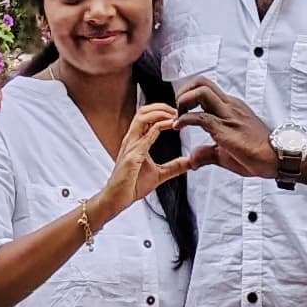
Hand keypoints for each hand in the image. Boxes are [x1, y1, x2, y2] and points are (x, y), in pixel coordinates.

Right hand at [88, 98, 212, 224]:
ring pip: (142, 117)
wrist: (116, 199)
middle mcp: (131, 140)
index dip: (162, 110)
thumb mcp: (159, 174)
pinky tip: (171, 126)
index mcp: (136, 141)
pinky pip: (146, 136)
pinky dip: (159, 127)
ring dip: (160, 113)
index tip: (178, 113)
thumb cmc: (132, 186)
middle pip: (143, 111)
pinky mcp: (132, 156)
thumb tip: (189, 162)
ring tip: (175, 115)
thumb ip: (174, 166)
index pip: (146, 116)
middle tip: (179, 110)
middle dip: (162, 107)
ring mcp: (130, 146)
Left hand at [173, 76, 279, 180]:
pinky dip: (185, 119)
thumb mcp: (227, 153)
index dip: (189, 96)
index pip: (206, 89)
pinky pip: (201, 116)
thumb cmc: (258, 154)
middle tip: (178, 109)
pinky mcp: (226, 128)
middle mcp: (229, 105)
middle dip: (184, 91)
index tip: (182, 112)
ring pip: (201, 91)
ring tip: (179, 117)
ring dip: (183, 101)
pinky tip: (179, 127)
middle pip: (202, 82)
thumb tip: (192, 158)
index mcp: (231, 107)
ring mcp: (228, 114)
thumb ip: (207, 153)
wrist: (278, 158)